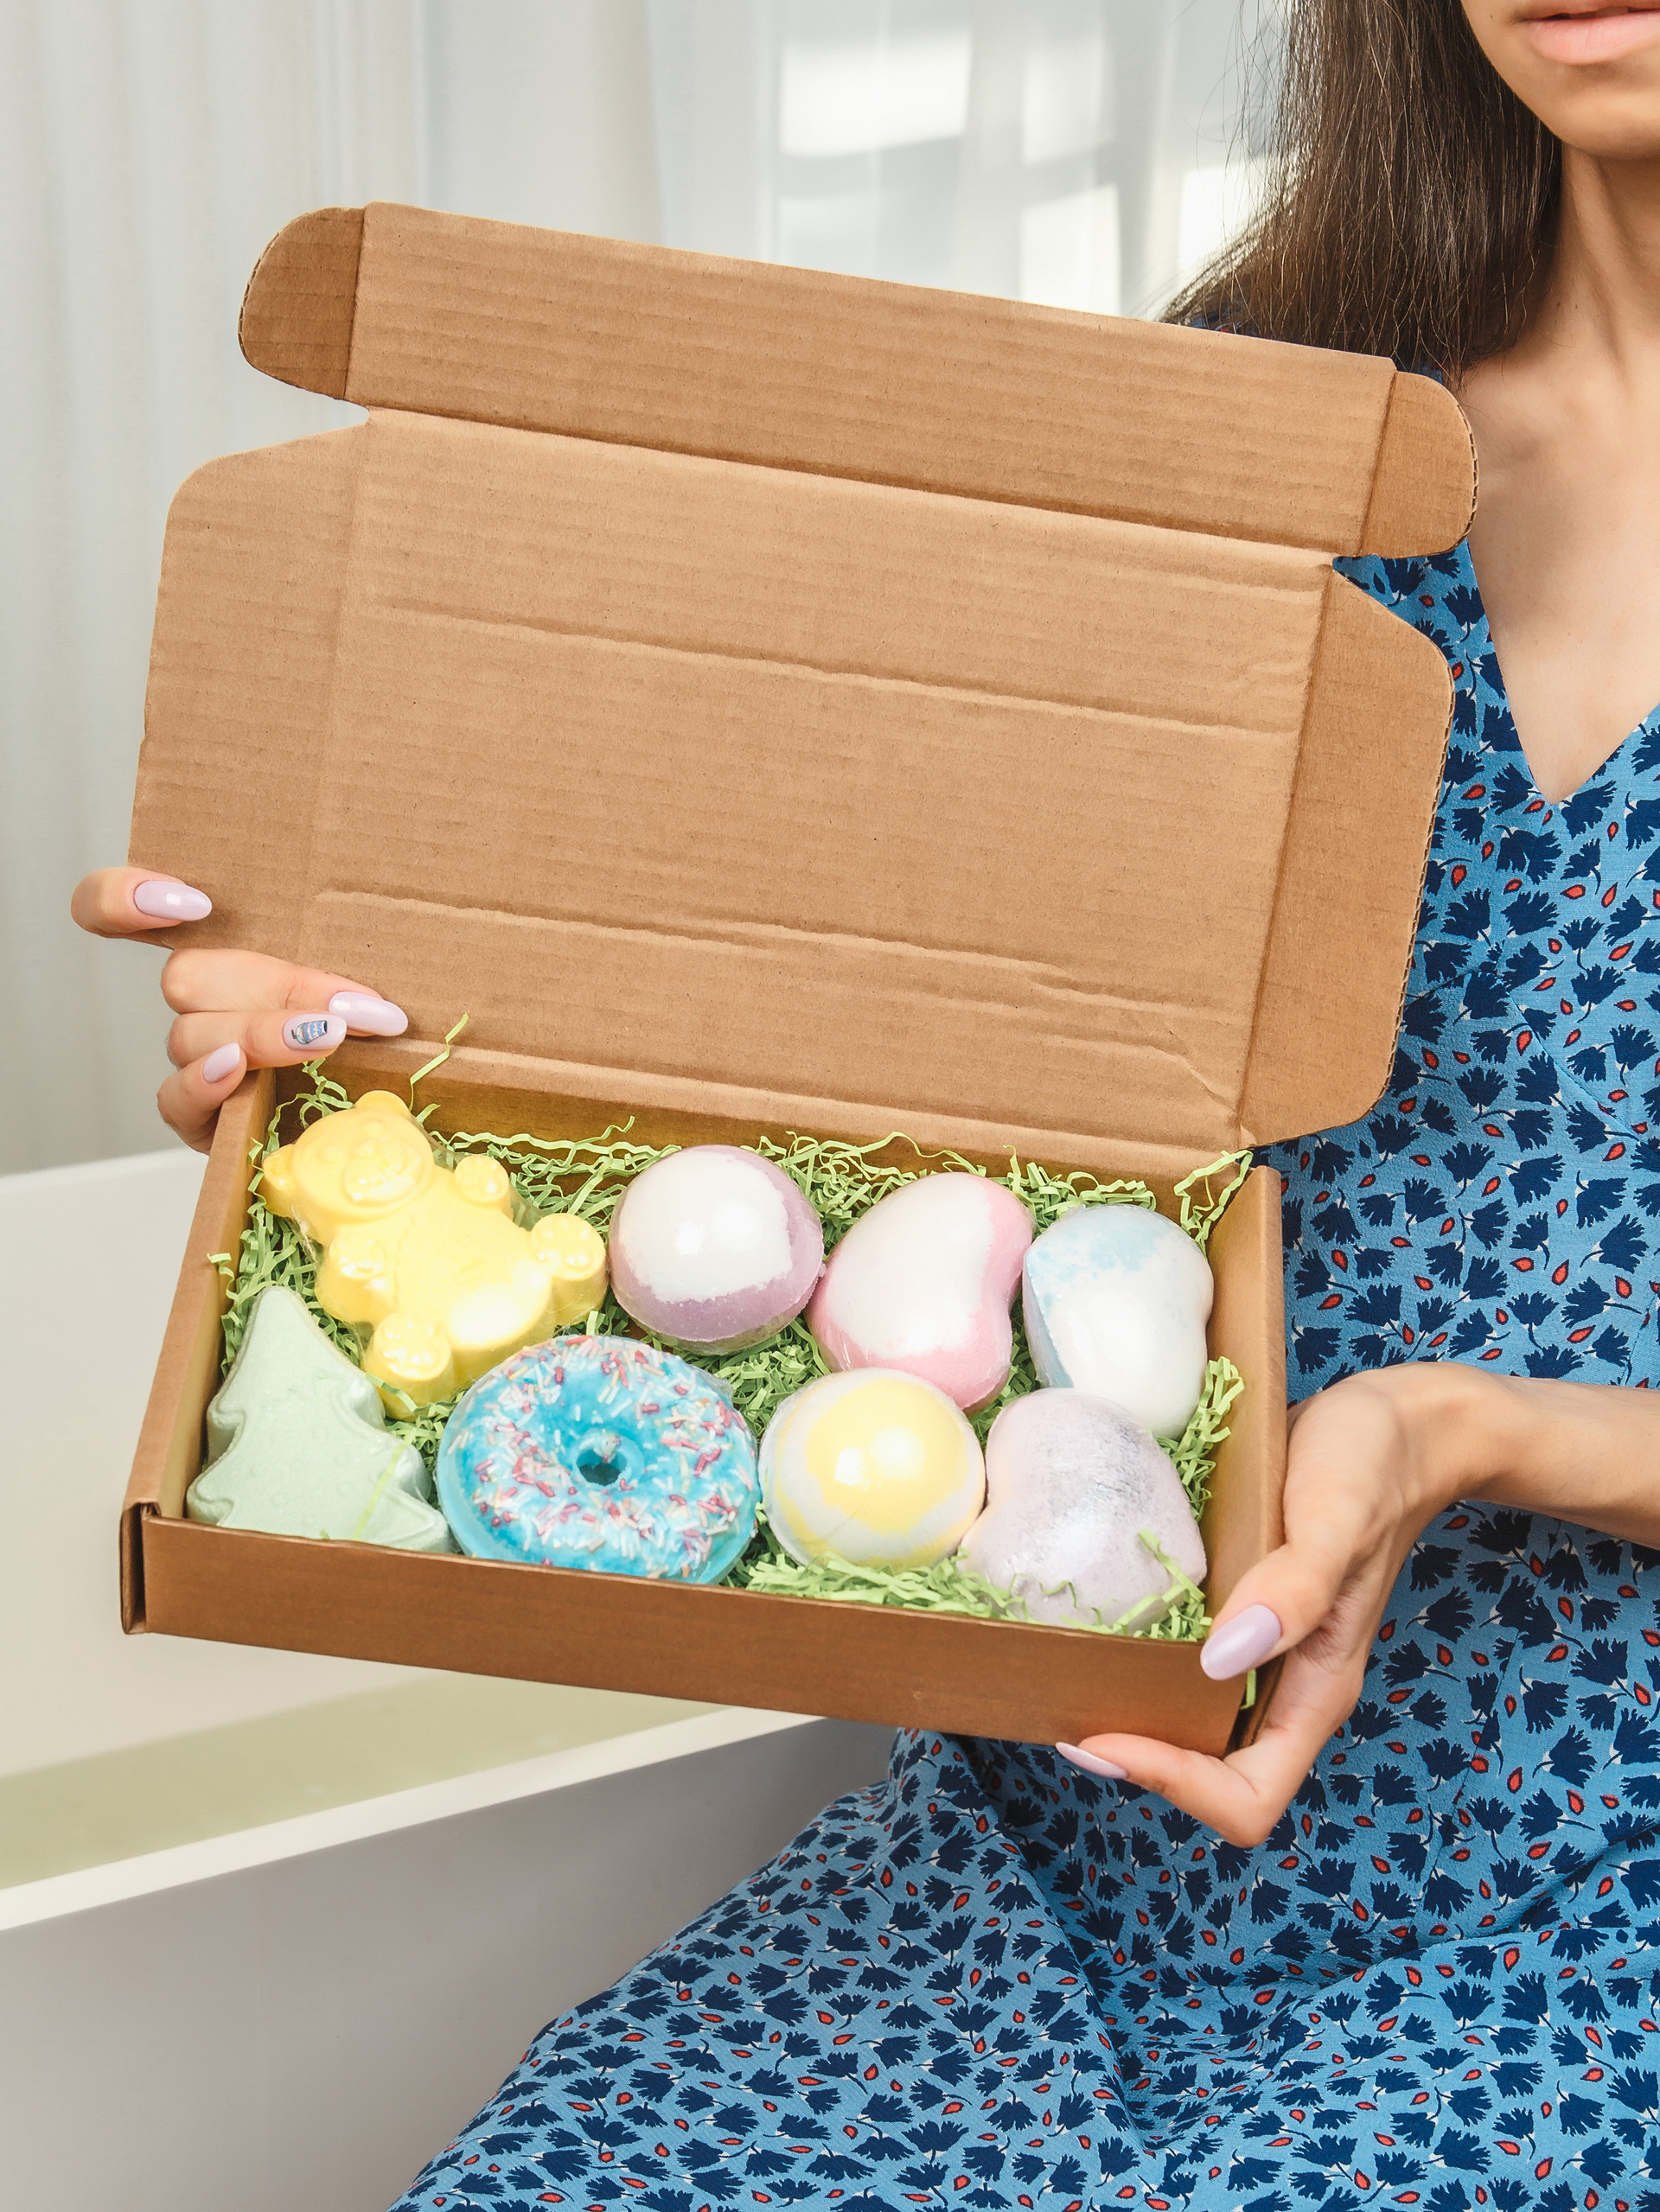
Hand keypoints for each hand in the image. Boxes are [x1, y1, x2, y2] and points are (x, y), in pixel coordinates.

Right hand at [70, 867, 407, 1151]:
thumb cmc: (366, 1036)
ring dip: (264, 1032)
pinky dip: (207, 1082)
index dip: (124, 896)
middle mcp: (197, 1001)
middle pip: (187, 974)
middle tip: (347, 1005)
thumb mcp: (359, 983)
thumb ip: (352, 953)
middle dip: (275, 985)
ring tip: (328, 1038)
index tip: (193, 902)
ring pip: (192, 1031)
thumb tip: (408, 938)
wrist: (359, 1130)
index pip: (114, 909)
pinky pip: (177, 1096)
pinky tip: (240, 1074)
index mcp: (226, 950)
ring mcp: (192, 1058)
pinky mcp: (194, 1117)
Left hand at [1060, 1362, 1489, 1845]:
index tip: (1105, 1734)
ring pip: (1191, 1719)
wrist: (1400, 1424)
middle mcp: (1286, 1684)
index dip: (1174, 1784)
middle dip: (1137, 1756)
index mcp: (1316, 1690)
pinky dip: (1139, 1654)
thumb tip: (1219, 1661)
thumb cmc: (1375, 1466)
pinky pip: (1184, 1658)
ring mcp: (1263, 1650)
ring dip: (1131, 1710)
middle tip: (1062, 1703)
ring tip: (1064, 1669)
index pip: (1247, 1797)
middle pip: (1208, 1772)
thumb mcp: (1337, 1519)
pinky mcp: (1240, 1607)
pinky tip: (1099, 1613)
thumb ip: (1293, 1591)